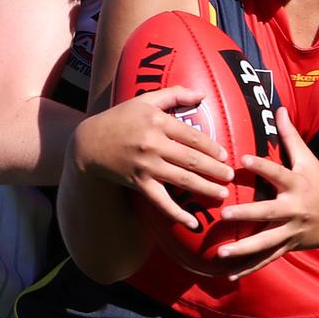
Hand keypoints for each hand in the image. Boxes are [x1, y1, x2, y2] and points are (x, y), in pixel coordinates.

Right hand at [77, 86, 233, 229]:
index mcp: (158, 122)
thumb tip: (203, 94)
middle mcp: (153, 144)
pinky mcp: (138, 183)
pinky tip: (192, 223)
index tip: (224, 156)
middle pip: (191, 159)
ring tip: (222, 194)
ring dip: (205, 188)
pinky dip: (177, 214)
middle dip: (215, 170)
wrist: (88, 144)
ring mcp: (145, 166)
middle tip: (230, 177)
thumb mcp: (145, 100)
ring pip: (182, 180)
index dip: (211, 147)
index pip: (192, 136)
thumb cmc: (120, 119)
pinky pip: (161, 201)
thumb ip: (174, 94)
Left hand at [217, 107, 318, 277]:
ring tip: (220, 253)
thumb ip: (290, 136)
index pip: (278, 173)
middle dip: (247, 215)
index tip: (242, 159)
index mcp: (297, 185)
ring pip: (265, 242)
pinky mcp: (288, 247)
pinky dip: (249, 269)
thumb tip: (278, 107)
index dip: (261, 166)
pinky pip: (267, 259)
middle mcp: (294, 209)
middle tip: (224, 214)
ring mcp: (291, 231)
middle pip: (268, 213)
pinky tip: (229, 275)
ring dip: (243, 249)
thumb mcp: (309, 159)